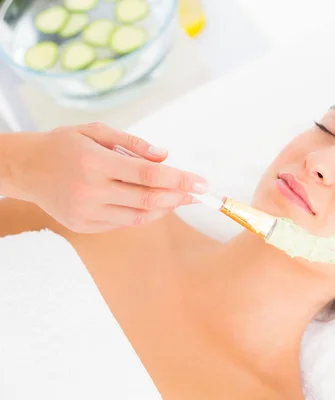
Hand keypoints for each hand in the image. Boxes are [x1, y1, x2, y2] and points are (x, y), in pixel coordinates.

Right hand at [7, 123, 206, 232]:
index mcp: (95, 162)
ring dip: (165, 209)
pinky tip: (154, 205)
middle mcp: (90, 190)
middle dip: (179, 197)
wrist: (25, 168)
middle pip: (148, 200)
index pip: (149, 175)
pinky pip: (123, 224)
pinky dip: (143, 215)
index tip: (202, 183)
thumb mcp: (96, 131)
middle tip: (197, 193)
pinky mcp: (83, 226)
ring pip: (139, 217)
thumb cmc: (64, 145)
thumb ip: (133, 143)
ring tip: (178, 198)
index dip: (180, 180)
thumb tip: (165, 156)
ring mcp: (86, 212)